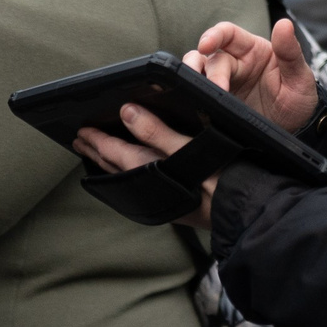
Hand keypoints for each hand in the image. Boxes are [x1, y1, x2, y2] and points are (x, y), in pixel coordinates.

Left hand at [73, 105, 212, 229]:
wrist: (245, 214)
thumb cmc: (222, 181)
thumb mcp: (189, 149)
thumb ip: (156, 132)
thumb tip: (126, 112)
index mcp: (150, 171)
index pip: (114, 152)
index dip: (97, 140)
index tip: (81, 131)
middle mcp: (150, 189)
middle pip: (115, 167)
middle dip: (96, 153)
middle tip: (81, 143)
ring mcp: (161, 199)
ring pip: (126, 179)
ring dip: (110, 165)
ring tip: (99, 156)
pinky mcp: (173, 205)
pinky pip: (139, 186)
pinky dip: (128, 175)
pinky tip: (135, 173)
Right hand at [186, 18, 320, 132]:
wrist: (295, 133)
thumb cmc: (298, 100)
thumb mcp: (299, 77)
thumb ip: (290, 51)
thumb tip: (285, 24)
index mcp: (253, 50)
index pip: (228, 33)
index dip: (214, 35)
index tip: (205, 45)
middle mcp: (236, 63)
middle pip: (211, 58)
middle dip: (210, 72)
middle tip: (218, 89)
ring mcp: (225, 82)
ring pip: (200, 72)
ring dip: (194, 77)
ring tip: (196, 91)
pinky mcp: (219, 101)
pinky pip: (200, 93)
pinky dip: (193, 94)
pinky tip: (197, 103)